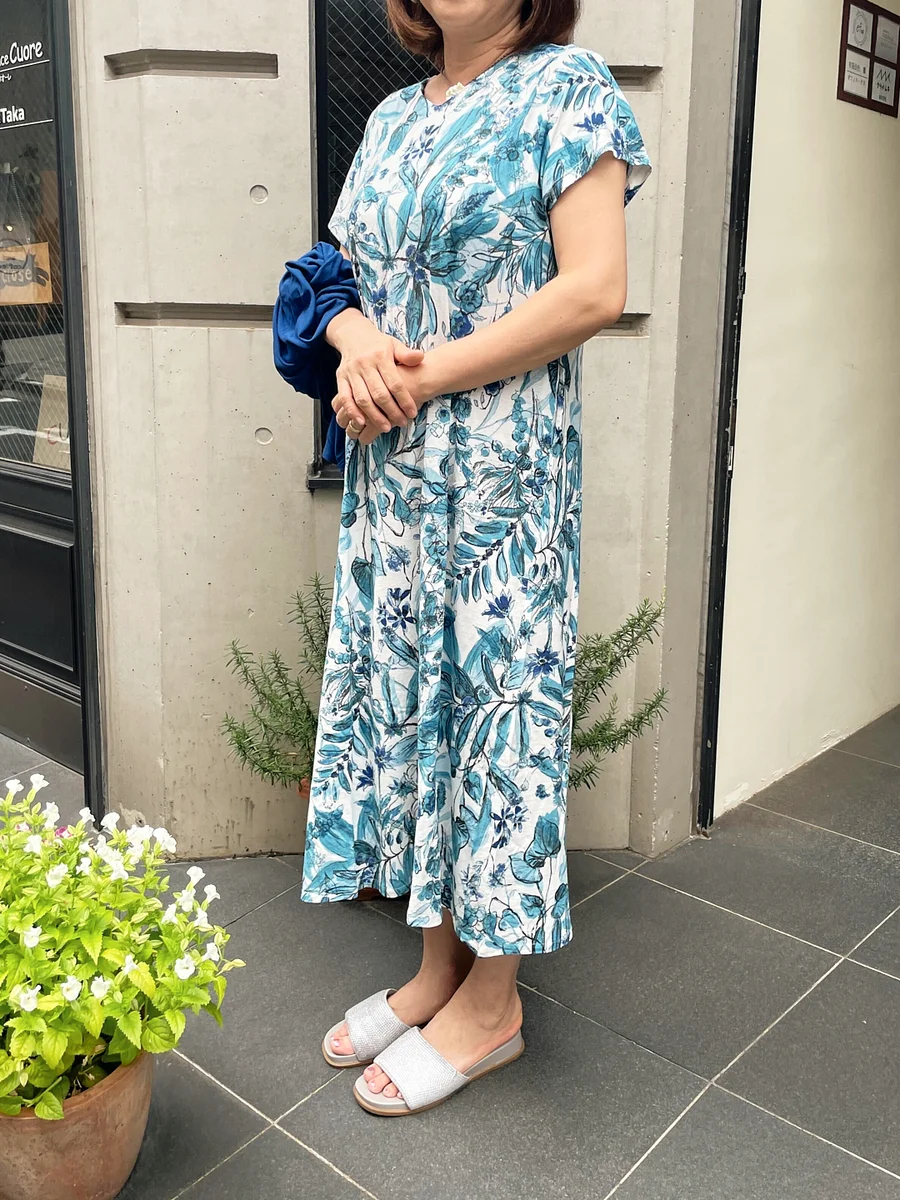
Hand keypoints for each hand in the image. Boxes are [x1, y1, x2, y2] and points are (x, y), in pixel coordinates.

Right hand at [327, 310, 423, 435]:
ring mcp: (351, 372)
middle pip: (379, 394)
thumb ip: (406, 354)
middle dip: (392, 411)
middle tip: (402, 422)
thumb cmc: (378, 346)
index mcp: (380, 356)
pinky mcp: (340, 378)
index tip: (412, 413)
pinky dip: (352, 411)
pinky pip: (344, 398)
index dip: (404, 400)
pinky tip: (361, 422)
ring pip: (362, 399)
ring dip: (374, 416)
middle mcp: (365, 364)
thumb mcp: (394, 345)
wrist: (354, 336)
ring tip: (386, 427)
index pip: (395, 383)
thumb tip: (420, 357)